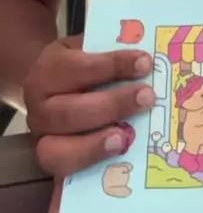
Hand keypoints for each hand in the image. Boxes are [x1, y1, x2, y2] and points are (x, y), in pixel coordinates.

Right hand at [24, 34, 155, 177]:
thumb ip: (111, 51)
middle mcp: (39, 106)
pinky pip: (64, 171)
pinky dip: (88, 165)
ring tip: (125, 137)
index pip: (77, 68)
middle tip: (147, 98)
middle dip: (112, 105)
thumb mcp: (89, 49)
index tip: (144, 63)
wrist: (54, 89)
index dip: (112, 66)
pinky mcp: (51, 162)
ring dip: (96, 145)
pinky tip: (115, 157)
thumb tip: (146, 60)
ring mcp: (42, 138)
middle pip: (70, 111)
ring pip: (59, 149)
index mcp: (48, 70)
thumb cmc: (81, 65)